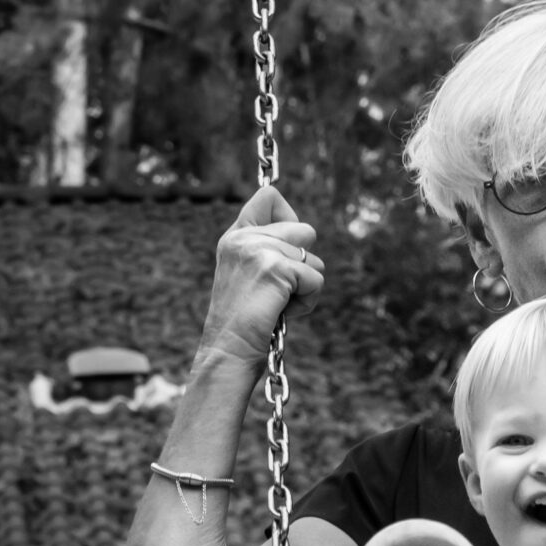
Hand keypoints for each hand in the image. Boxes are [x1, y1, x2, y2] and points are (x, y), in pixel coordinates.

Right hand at [197, 186, 325, 369]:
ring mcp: (258, 250)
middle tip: (277, 289)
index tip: (285, 249)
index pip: (269, 196)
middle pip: (305, 229)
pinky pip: (316, 279)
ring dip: (305, 287)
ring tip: (277, 303)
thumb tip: (306, 232)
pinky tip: (282, 312)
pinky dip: (307, 302)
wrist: (229, 349)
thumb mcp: (251, 274)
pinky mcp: (276, 268)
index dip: (289, 218)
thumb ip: (269, 248)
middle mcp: (244, 237)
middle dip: (303, 263)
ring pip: (315, 258)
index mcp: (235, 235)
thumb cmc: (246, 320)